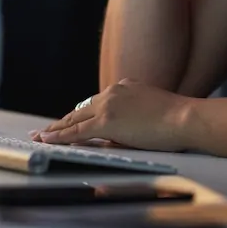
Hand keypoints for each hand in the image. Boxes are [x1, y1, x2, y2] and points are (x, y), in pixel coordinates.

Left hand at [29, 79, 195, 151]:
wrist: (185, 118)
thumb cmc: (176, 120)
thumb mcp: (149, 113)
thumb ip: (128, 120)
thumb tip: (113, 138)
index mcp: (124, 88)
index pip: (95, 103)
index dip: (79, 114)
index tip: (68, 120)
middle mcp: (113, 92)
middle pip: (80, 109)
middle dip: (62, 121)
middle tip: (45, 129)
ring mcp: (108, 105)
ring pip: (75, 119)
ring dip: (56, 129)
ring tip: (41, 136)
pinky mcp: (107, 121)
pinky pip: (77, 131)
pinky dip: (60, 136)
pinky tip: (48, 139)